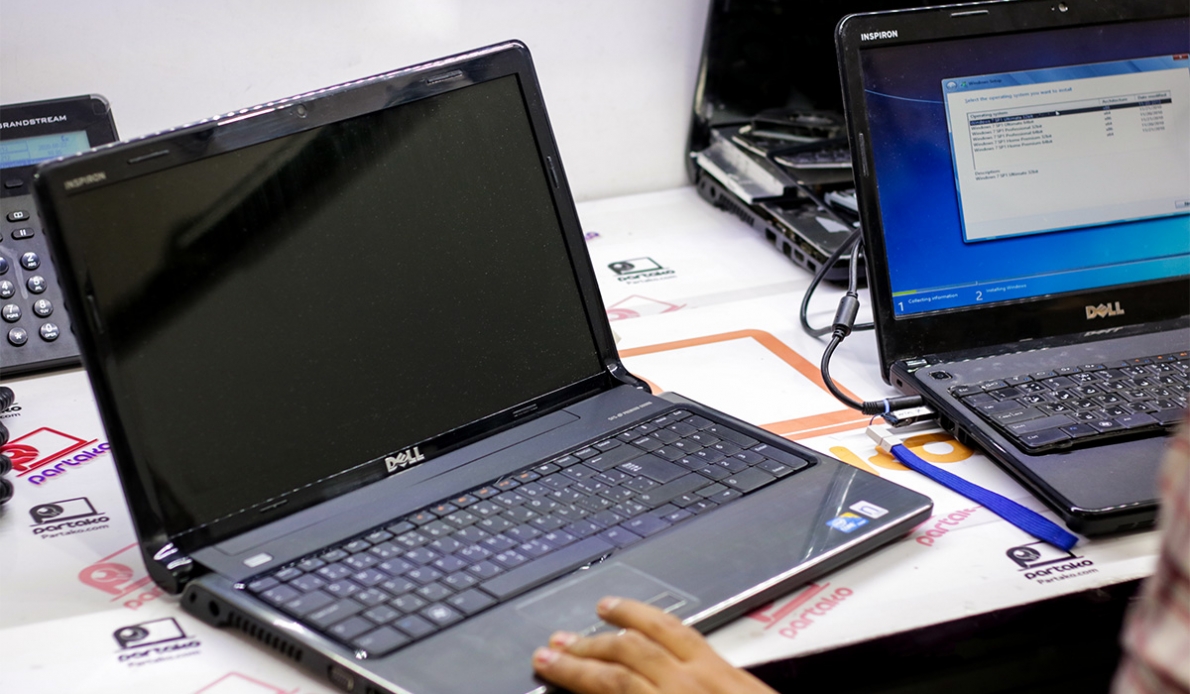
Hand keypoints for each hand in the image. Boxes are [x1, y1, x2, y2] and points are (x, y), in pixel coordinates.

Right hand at [531, 596, 778, 693]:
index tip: (545, 664)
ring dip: (626, 618)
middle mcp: (693, 685)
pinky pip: (691, 633)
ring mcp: (717, 673)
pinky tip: (654, 620)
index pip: (610, 684)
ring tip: (601, 608)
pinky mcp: (735, 670)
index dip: (572, 673)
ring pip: (662, 630)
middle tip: (557, 642)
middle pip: (629, 652)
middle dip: (587, 646)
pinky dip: (664, 621)